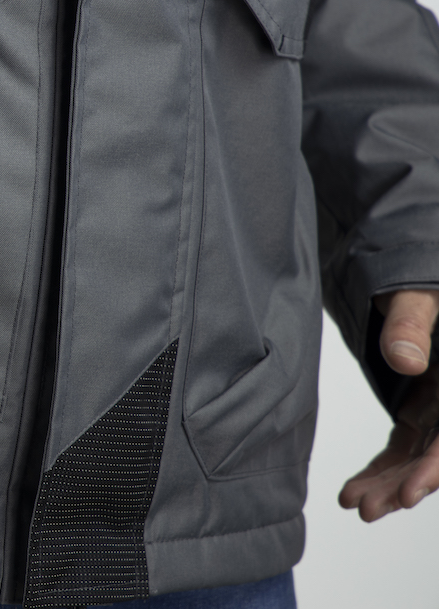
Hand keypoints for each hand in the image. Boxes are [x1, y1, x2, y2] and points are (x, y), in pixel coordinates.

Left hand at [338, 289, 438, 520]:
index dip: (436, 468)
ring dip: (389, 484)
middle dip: (407, 486)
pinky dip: (381, 470)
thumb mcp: (418, 293)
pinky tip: (353, 491)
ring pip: (419, 457)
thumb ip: (411, 321)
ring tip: (355, 504)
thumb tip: (407, 360)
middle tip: (370, 509)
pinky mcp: (422, 410)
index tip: (411, 494)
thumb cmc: (421, 278)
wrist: (415, 272)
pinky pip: (403, 448)